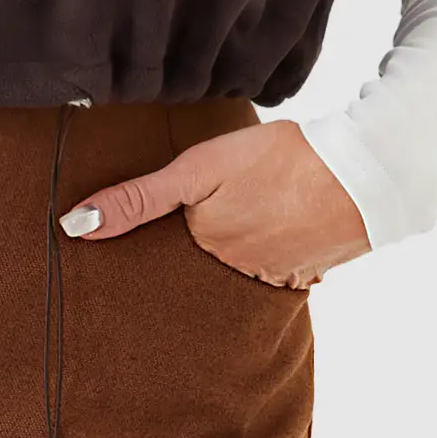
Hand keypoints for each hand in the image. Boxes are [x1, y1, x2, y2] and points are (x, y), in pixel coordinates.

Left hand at [57, 118, 370, 287]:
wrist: (362, 171)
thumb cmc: (278, 158)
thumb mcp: (200, 168)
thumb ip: (139, 198)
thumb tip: (74, 225)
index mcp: (206, 247)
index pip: (170, 246)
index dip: (168, 227)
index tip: (166, 219)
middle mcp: (236, 275)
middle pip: (205, 257)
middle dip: (206, 238)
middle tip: (226, 199)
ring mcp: (275, 279)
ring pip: (241, 263)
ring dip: (243, 242)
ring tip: (255, 206)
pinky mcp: (307, 275)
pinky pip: (278, 267)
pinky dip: (276, 246)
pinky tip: (283, 220)